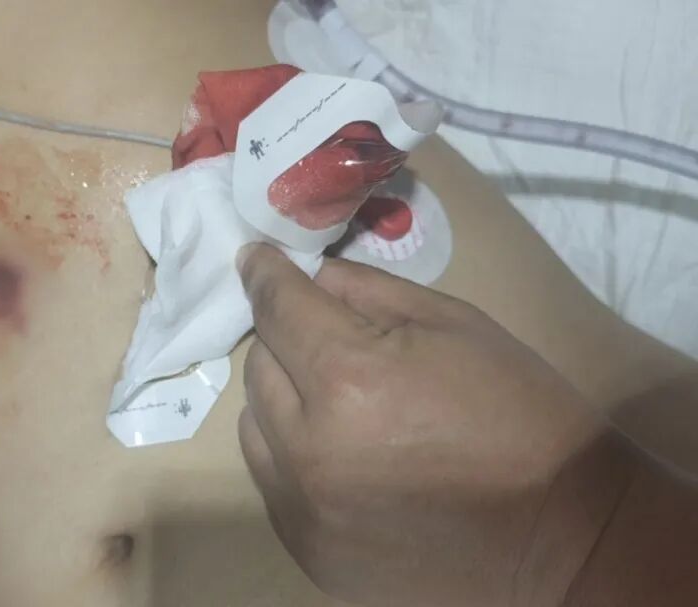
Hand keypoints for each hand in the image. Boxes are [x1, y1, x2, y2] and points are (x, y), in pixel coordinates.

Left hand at [236, 244, 618, 606]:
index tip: (256, 258)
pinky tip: (338, 453)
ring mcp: (302, 507)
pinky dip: (289, 454)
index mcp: (349, 379)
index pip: (277, 307)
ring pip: (254, 424)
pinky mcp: (307, 549)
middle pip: (259, 365)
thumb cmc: (517, 413)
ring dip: (282, 400)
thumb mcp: (455, 324)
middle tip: (326, 340)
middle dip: (285, 340)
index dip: (264, 273)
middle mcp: (308, 448)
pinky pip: (269, 479)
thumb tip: (309, 277)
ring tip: (335, 401)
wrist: (560, 533)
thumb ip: (368, 291)